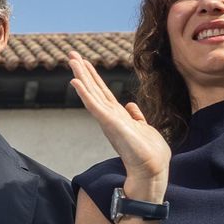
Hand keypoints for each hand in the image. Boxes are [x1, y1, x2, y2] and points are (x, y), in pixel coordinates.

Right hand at [68, 51, 170, 202]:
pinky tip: (75, 81)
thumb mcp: (143, 128)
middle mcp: (109, 116)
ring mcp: (107, 120)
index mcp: (117, 116)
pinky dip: (84, 93)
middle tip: (71, 54)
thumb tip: (130, 105)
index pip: (103, 92)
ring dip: (81, 76)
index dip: (93, 77)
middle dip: (83, 71)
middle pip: (93, 89)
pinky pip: (93, 106)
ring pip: (91, 93)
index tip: (85, 62)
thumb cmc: (149, 153)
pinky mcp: (109, 124)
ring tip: (71, 60)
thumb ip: (135, 116)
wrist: (152, 170)